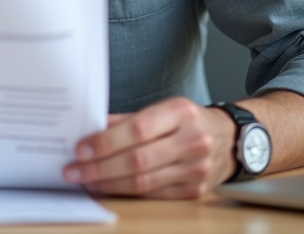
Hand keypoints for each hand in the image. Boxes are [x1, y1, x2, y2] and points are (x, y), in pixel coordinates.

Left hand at [63, 97, 236, 198]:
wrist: (230, 139)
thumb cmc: (188, 120)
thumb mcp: (164, 108)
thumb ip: (128, 120)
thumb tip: (91, 129)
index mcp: (181, 112)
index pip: (137, 130)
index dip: (106, 142)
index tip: (81, 149)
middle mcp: (192, 140)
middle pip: (138, 160)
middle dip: (99, 168)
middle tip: (74, 171)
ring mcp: (196, 168)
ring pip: (144, 182)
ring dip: (108, 184)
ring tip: (85, 181)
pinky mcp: (195, 190)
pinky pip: (154, 195)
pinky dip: (127, 193)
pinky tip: (108, 189)